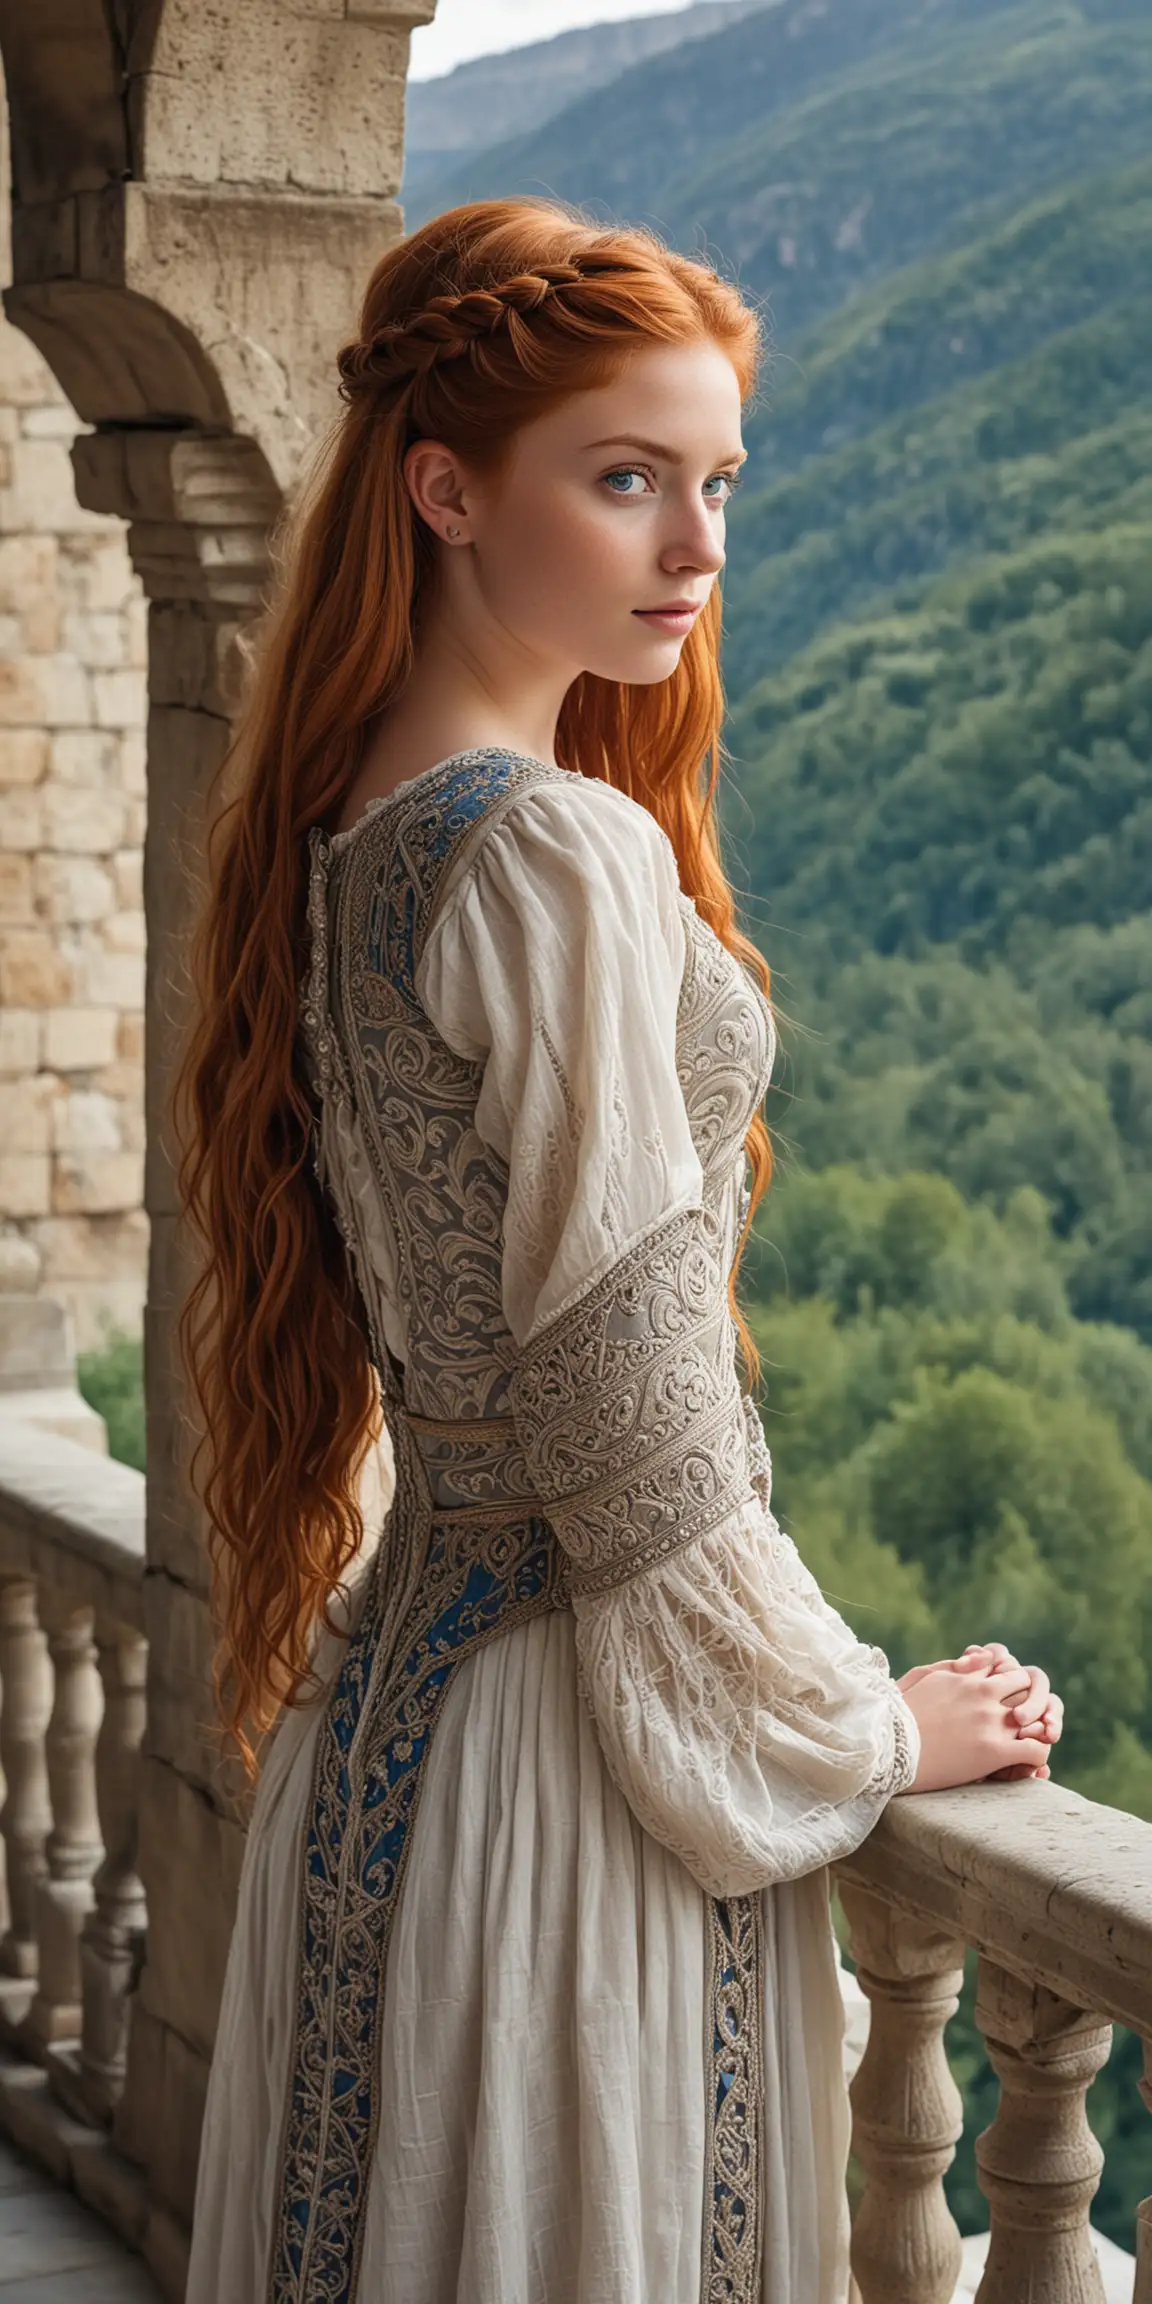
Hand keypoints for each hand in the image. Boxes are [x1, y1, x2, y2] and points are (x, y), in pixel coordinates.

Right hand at [899, 1659, 1053, 1793]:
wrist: (887, 1751)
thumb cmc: (897, 1716)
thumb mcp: (920, 1679)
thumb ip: (953, 1666)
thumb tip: (980, 1656)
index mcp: (964, 1676)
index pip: (1004, 1663)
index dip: (1010, 1679)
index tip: (1006, 1696)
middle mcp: (981, 1693)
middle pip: (1027, 1683)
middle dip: (1030, 1697)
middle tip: (1026, 1718)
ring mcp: (989, 1720)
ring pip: (1037, 1715)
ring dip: (1038, 1726)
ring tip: (1029, 1741)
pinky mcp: (993, 1751)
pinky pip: (1035, 1748)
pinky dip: (1038, 1754)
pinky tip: (1029, 1763)